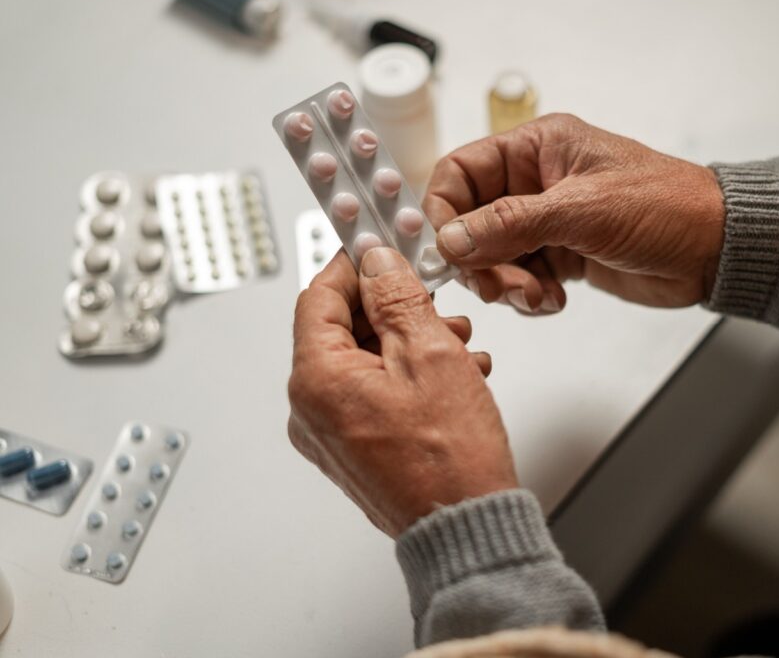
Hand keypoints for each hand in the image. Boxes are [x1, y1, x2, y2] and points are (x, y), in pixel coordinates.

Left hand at [287, 247, 517, 537]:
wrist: (466, 529)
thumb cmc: (449, 461)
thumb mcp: (430, 353)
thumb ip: (397, 297)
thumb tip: (376, 263)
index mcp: (317, 381)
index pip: (317, 297)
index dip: (352, 266)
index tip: (379, 249)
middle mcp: (311, 411)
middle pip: (341, 330)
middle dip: (393, 309)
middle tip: (435, 302)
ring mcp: (330, 435)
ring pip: (363, 362)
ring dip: (408, 342)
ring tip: (457, 343)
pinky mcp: (353, 450)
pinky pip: (372, 394)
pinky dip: (407, 376)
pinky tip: (452, 375)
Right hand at [423, 114, 724, 311]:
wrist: (716, 249)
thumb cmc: (667, 207)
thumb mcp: (583, 210)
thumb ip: (511, 224)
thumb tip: (451, 239)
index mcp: (536, 148)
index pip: (460, 172)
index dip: (444, 211)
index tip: (447, 251)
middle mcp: (535, 182)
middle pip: (470, 221)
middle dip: (479, 260)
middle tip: (499, 287)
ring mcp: (547, 221)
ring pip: (492, 256)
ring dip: (506, 284)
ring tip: (538, 296)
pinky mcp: (562, 255)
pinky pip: (521, 277)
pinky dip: (529, 295)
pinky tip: (556, 299)